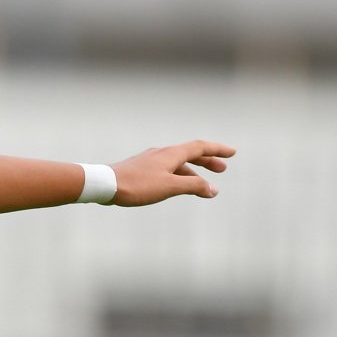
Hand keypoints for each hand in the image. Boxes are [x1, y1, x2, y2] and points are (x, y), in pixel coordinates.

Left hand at [112, 140, 234, 206]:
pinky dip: (178, 177)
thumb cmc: (137, 185)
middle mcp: (162, 153)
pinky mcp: (141, 169)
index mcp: (171, 154)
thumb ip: (193, 187)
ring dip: (193, 173)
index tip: (232, 152)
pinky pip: (166, 170)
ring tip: (203, 186)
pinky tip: (176, 187)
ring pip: (177, 164)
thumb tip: (212, 189)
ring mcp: (150, 160)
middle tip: (222, 169)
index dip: (217, 149)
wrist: (103, 184)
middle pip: (190, 154)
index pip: (200, 147)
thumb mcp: (170, 187)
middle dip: (208, 161)